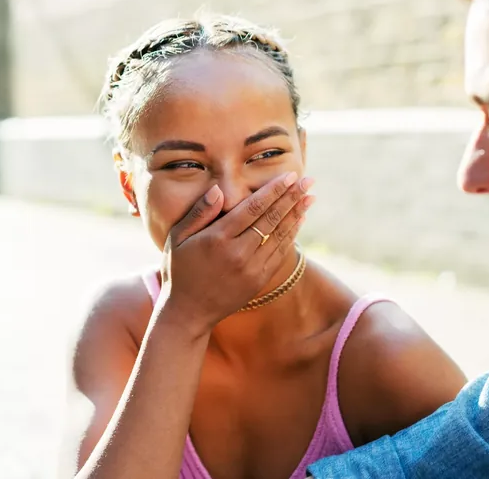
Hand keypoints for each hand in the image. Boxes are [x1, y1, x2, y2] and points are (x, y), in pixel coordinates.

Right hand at [156, 172, 313, 336]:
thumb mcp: (178, 238)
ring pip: (279, 236)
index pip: (252, 208)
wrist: (188, 312)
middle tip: (309, 181)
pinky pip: (280, 253)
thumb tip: (218, 190)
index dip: (273, 190)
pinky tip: (299, 220)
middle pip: (271, 219)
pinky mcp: (259, 281)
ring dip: (297, 214)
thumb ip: (199, 213)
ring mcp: (251, 269)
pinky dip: (291, 235)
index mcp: (218, 238)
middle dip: (292, 197)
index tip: (289, 176)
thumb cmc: (180, 270)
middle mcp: (238, 253)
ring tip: (310, 197)